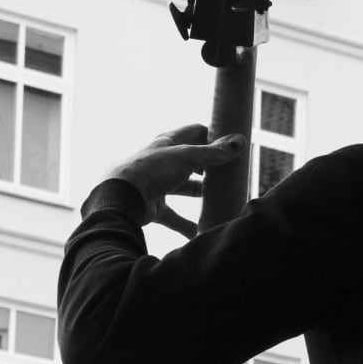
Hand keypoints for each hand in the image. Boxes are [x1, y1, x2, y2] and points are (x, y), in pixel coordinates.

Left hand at [99, 121, 244, 235]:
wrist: (123, 196)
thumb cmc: (153, 170)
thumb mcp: (187, 157)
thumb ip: (213, 153)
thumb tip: (239, 141)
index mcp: (169, 143)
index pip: (195, 133)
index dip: (213, 136)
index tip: (232, 145)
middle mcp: (163, 161)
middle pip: (192, 161)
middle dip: (210, 167)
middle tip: (231, 174)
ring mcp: (159, 184)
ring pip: (184, 188)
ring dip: (200, 194)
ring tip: (221, 199)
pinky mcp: (155, 206)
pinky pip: (175, 217)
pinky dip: (187, 225)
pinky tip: (201, 231)